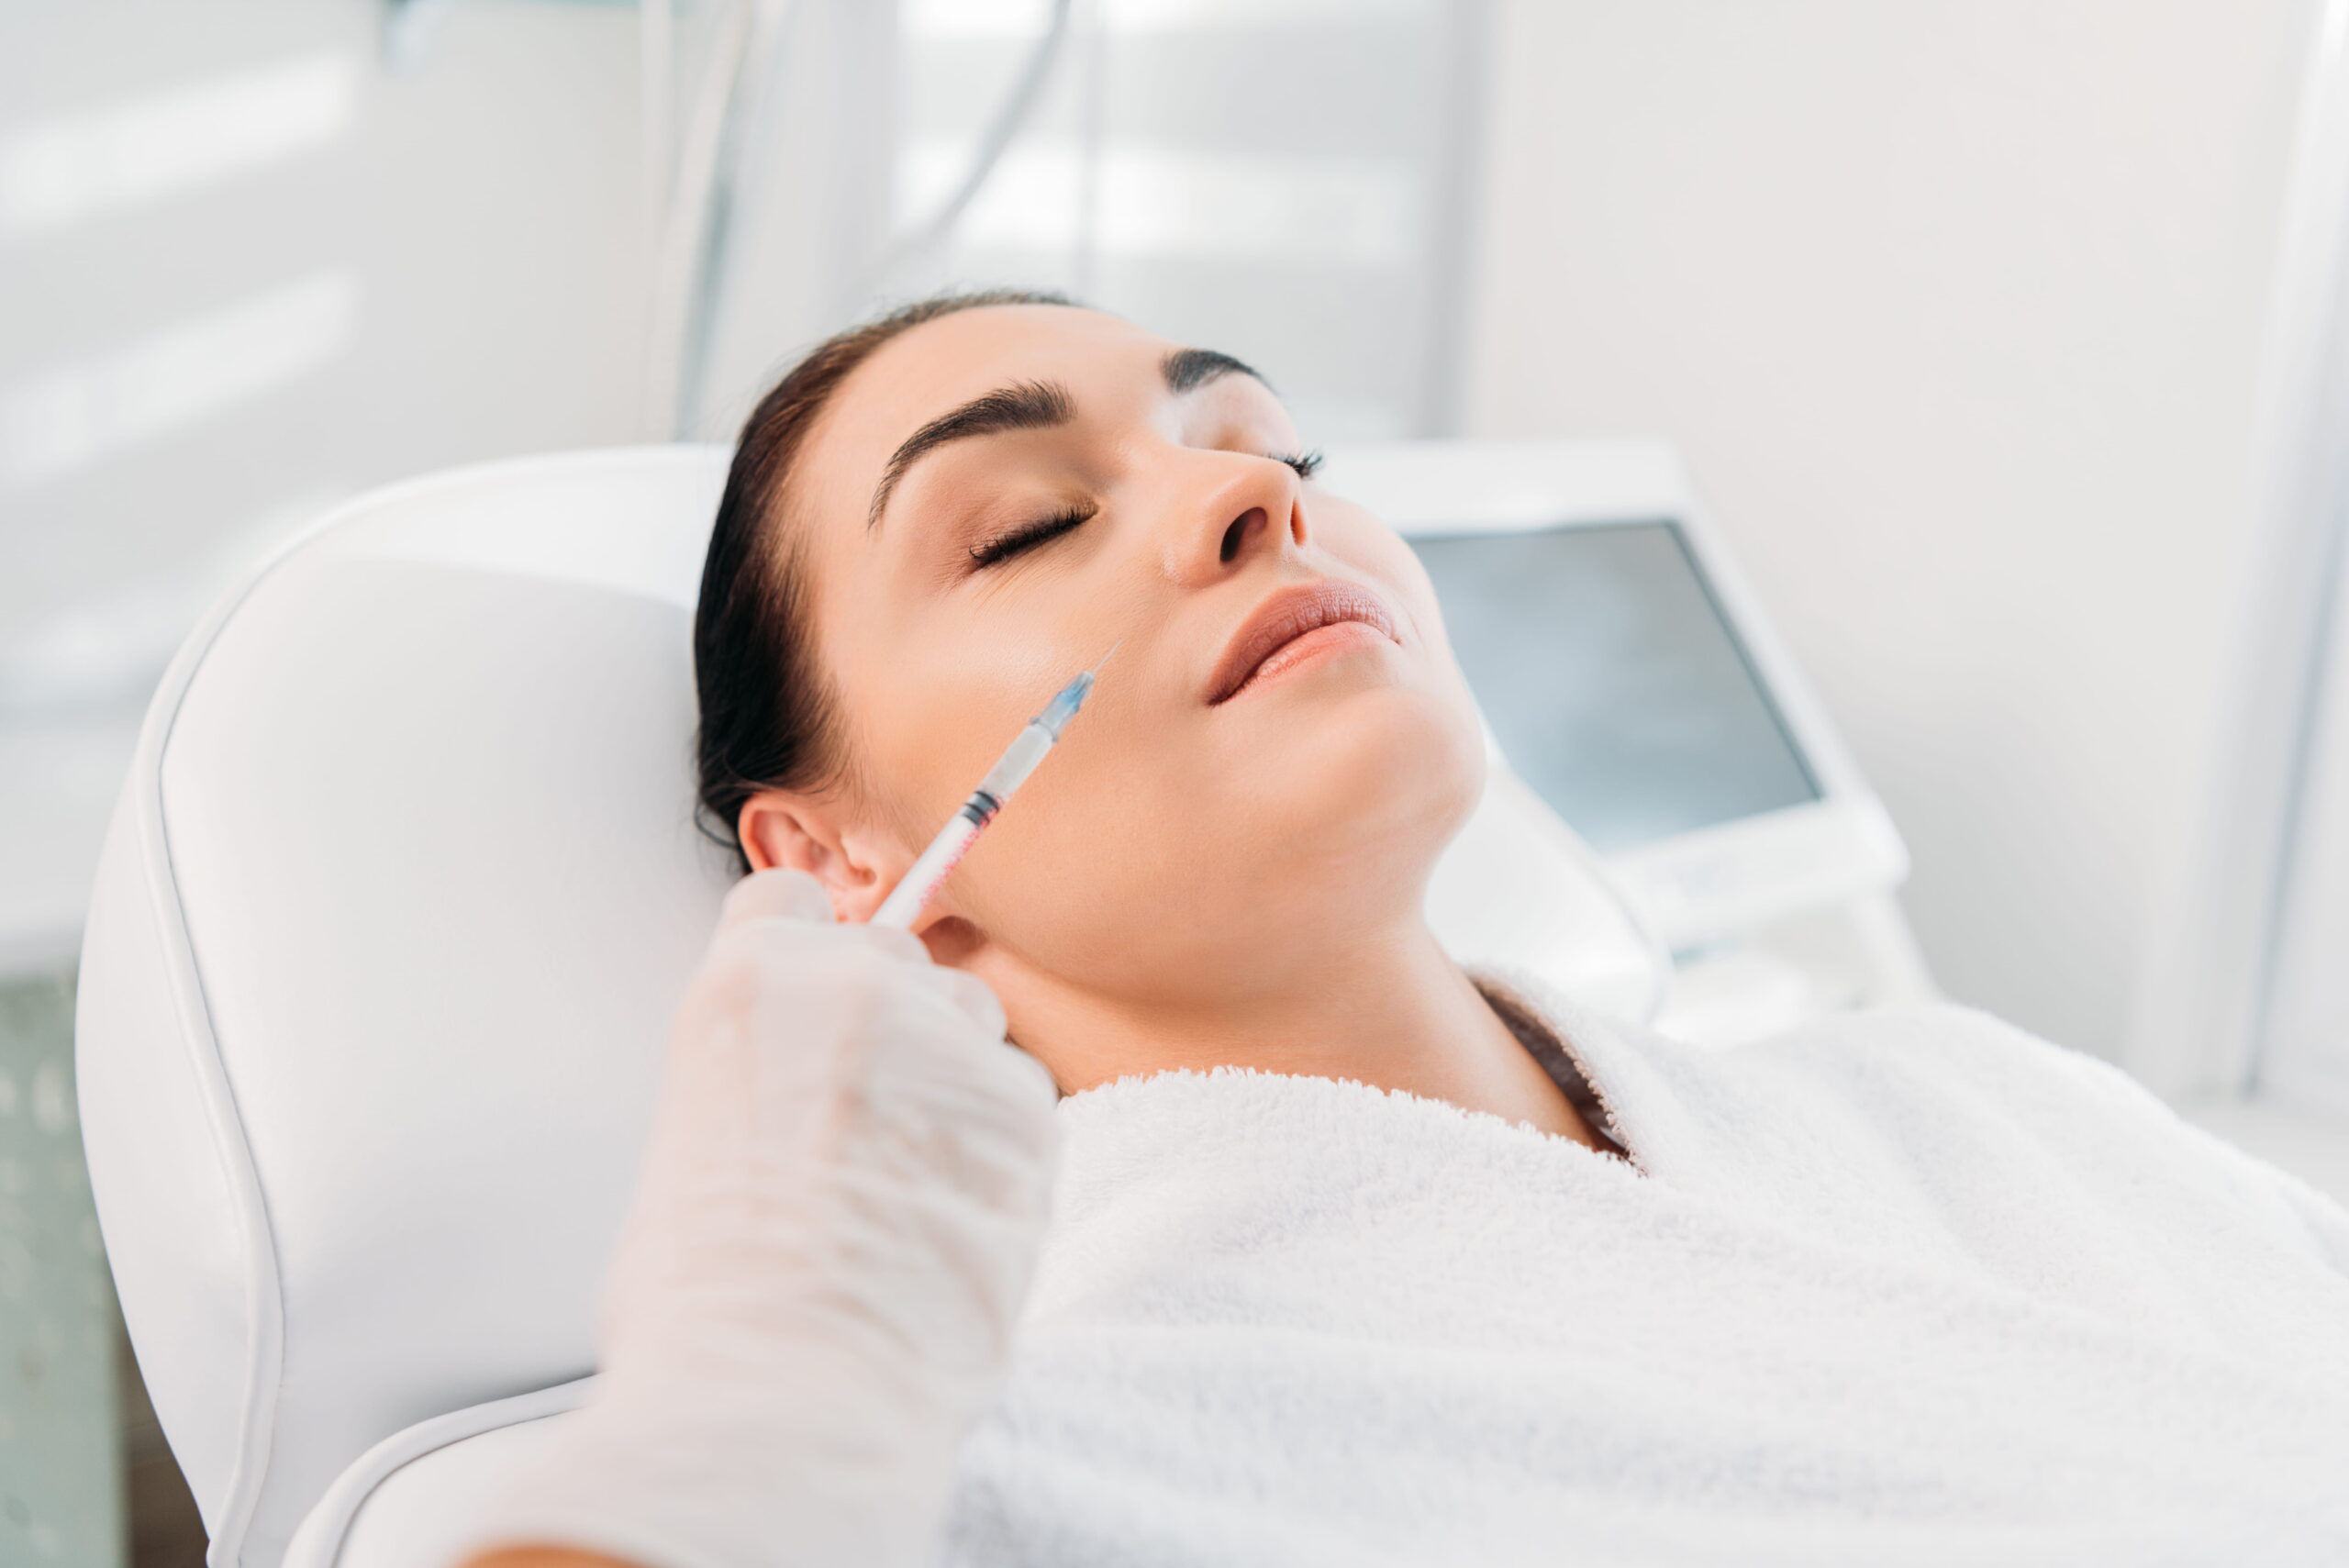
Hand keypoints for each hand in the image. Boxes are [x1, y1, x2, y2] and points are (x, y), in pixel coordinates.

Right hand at [465, 870, 1060, 1567]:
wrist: (789, 1390)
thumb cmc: (711, 1304)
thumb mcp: (687, 1146)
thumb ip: (748, 1080)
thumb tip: (776, 1104)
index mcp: (747, 986)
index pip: (791, 901)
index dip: (805, 949)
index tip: (813, 995)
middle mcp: (854, 988)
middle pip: (893, 955)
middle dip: (888, 1017)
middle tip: (866, 1117)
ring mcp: (950, 1043)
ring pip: (972, 1020)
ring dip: (954, 1075)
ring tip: (914, 1178)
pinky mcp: (1029, 1113)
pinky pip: (1025, 1102)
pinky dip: (1002, 1149)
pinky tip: (957, 1218)